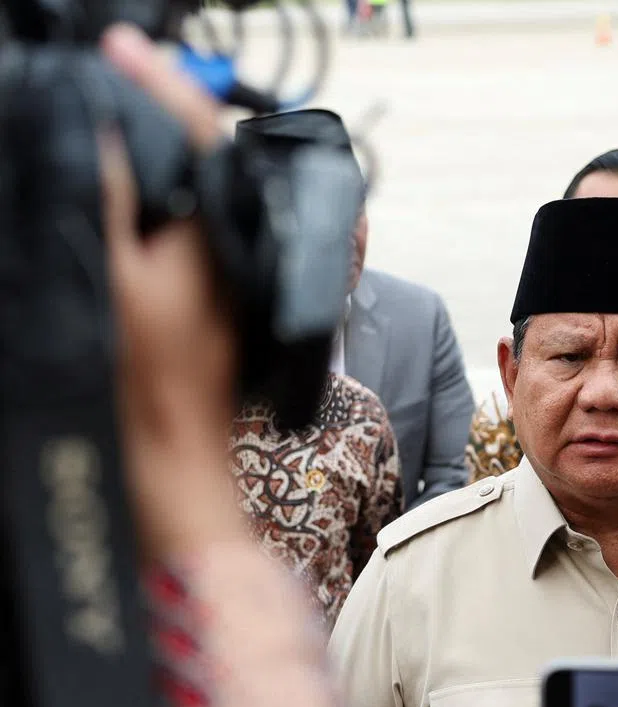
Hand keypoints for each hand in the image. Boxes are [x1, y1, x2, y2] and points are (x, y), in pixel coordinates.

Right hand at [100, 24, 242, 560]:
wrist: (170, 465)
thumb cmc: (142, 385)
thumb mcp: (109, 281)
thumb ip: (107, 201)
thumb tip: (105, 133)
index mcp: (216, 240)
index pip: (203, 138)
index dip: (162, 85)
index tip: (121, 50)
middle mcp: (231, 257)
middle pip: (203, 166)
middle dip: (160, 120)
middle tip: (110, 81)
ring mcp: (223, 285)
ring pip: (193, 203)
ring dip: (155, 165)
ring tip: (107, 131)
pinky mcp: (210, 311)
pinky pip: (184, 241)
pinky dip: (155, 213)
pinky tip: (120, 209)